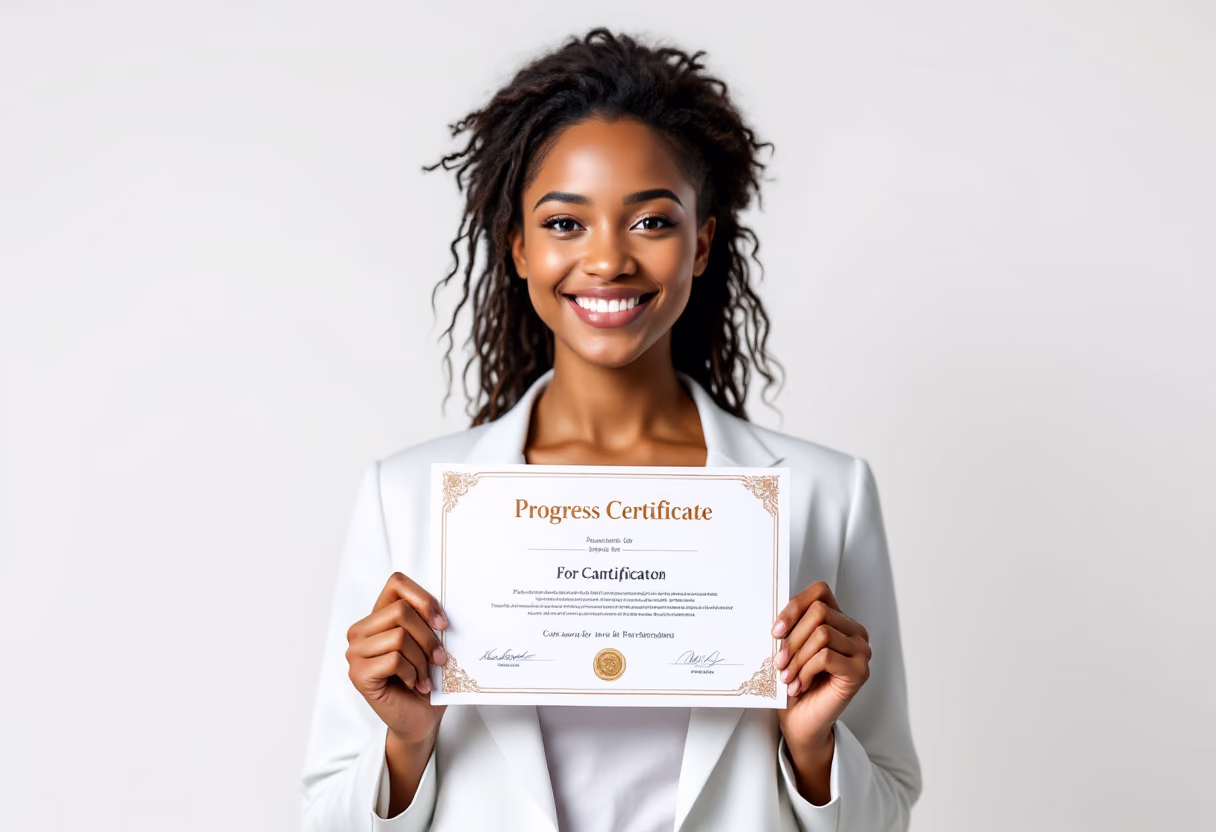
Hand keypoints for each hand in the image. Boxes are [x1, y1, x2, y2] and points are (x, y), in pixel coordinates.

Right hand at [346, 571, 448, 747]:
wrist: (419, 720)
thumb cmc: (425, 680)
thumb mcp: (429, 645)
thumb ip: (428, 622)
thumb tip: (442, 608)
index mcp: (377, 617)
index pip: (397, 583)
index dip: (424, 598)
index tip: (443, 624)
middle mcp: (360, 631)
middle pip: (401, 611)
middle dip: (428, 636)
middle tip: (440, 658)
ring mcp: (355, 653)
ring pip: (399, 636)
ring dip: (421, 659)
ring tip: (425, 676)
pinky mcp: (358, 674)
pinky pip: (394, 660)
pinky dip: (412, 673)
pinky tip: (414, 684)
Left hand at [771, 580, 870, 757]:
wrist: (802, 721)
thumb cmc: (795, 683)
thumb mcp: (790, 649)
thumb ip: (790, 627)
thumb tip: (777, 614)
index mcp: (839, 620)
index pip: (820, 592)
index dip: (795, 606)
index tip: (776, 630)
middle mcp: (855, 632)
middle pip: (820, 611)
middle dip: (792, 638)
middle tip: (778, 661)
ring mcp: (861, 651)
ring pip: (822, 634)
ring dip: (797, 657)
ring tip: (787, 676)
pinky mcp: (859, 671)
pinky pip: (826, 656)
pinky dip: (807, 670)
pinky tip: (801, 684)